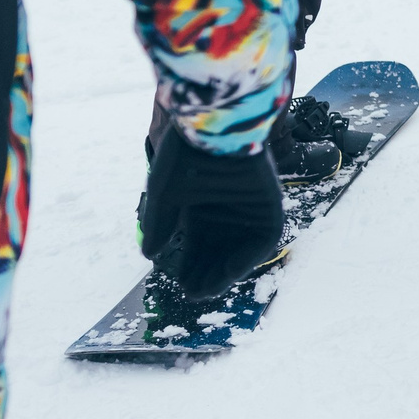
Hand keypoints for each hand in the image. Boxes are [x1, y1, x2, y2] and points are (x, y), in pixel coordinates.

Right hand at [138, 125, 284, 297]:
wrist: (214, 125)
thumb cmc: (186, 154)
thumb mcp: (164, 194)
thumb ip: (159, 223)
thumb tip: (149, 254)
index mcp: (202, 202)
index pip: (197, 242)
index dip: (189, 264)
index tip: (178, 283)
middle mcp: (226, 206)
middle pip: (218, 250)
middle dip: (205, 273)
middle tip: (191, 294)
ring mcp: (249, 205)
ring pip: (239, 248)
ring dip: (224, 272)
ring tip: (205, 290)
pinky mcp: (270, 203)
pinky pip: (263, 239)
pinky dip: (247, 258)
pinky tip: (227, 272)